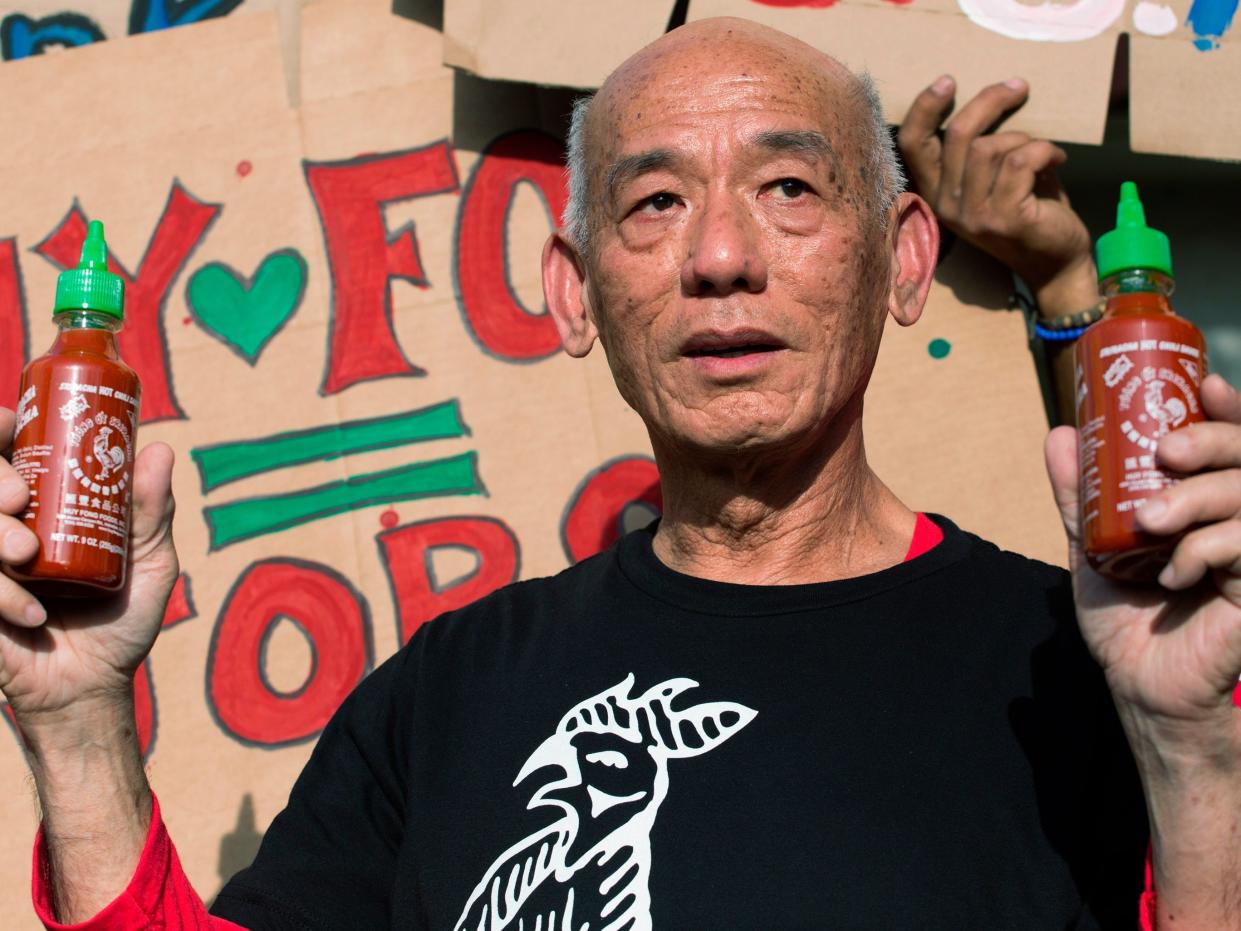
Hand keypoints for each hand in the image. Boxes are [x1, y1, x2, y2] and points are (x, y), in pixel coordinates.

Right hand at [0, 406, 178, 735]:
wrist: (95, 686)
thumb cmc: (121, 619)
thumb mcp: (150, 562)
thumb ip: (152, 511)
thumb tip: (159, 449)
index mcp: (39, 507)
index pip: (5, 452)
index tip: (13, 420)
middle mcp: (4, 529)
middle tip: (18, 497)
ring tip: (26, 554)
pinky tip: (32, 615)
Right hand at [899, 76, 1097, 316]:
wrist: (1056, 260)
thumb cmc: (1030, 209)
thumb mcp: (993, 178)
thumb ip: (980, 149)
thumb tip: (991, 99)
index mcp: (937, 191)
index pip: (911, 144)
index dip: (924, 108)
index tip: (948, 80)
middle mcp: (946, 205)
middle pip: (957, 134)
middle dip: (990, 101)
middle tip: (1019, 87)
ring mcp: (973, 215)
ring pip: (990, 147)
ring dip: (1024, 138)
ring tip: (1042, 152)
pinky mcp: (1003, 217)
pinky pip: (1019, 161)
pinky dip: (1043, 152)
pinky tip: (1056, 161)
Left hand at [1045, 374, 1240, 750]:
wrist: (1139, 684)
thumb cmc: (1126, 615)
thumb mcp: (1094, 546)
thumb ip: (1081, 496)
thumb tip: (1060, 433)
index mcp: (1210, 503)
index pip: (1234, 443)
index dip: (1230, 409)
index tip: (1204, 385)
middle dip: (1214, 440)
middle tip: (1168, 450)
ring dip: (1199, 497)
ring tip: (1152, 521)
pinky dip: (1205, 551)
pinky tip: (1173, 575)